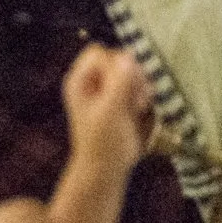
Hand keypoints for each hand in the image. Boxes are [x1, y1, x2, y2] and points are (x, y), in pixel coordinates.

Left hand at [60, 45, 151, 178]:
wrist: (106, 169)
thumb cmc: (102, 143)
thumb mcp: (110, 111)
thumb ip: (118, 83)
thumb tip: (128, 56)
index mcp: (79, 80)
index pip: (99, 53)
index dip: (115, 65)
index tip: (125, 85)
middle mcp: (92, 81)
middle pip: (117, 59)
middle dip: (130, 76)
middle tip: (136, 98)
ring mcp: (107, 89)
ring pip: (129, 70)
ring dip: (139, 85)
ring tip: (138, 105)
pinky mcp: (121, 98)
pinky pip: (136, 83)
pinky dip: (142, 92)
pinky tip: (140, 108)